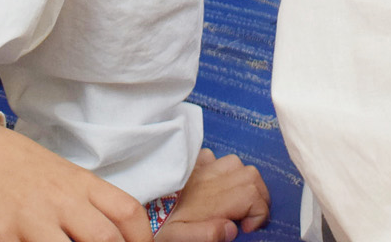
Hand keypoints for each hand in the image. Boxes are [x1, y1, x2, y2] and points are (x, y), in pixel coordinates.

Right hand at [0, 123, 152, 241]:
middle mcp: (62, 200)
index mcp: (82, 184)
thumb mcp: (64, 179)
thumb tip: (115, 238)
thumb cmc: (24, 172)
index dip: (142, 239)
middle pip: (105, 239)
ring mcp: (32, 218)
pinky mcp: (1, 234)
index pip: (128, 212)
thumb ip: (90, 206)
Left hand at [153, 149, 269, 241]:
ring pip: (234, 163)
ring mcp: (197, 169)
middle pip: (250, 175)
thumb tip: (232, 228)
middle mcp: (208, 179)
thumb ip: (207, 234)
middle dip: (258, 195)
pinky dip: (217, 168)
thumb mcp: (179, 239)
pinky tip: (211, 184)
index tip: (247, 228)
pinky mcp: (186, 164)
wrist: (131, 214)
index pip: (253, 195)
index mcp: (210, 200)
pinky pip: (210, 156)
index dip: (260, 212)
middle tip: (247, 216)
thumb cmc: (157, 228)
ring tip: (233, 200)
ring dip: (240, 180)